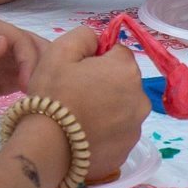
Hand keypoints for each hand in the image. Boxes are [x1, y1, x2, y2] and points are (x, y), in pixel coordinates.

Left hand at [0, 16, 41, 112]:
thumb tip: (2, 43)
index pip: (20, 40)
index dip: (29, 59)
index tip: (26, 84)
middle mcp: (0, 40)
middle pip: (35, 49)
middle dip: (43, 68)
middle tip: (42, 94)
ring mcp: (4, 59)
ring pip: (36, 63)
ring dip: (42, 78)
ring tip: (41, 100)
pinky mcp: (4, 78)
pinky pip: (27, 79)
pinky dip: (35, 88)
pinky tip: (34, 102)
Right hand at [23, 26, 148, 185]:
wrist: (46, 148)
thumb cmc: (53, 95)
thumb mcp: (60, 51)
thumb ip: (84, 36)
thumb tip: (98, 41)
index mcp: (127, 71)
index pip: (118, 53)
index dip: (96, 58)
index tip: (77, 71)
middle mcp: (140, 99)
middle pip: (123, 82)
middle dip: (104, 84)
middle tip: (75, 95)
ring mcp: (136, 128)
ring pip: (122, 109)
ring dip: (106, 109)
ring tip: (78, 118)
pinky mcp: (126, 151)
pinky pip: (117, 134)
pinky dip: (104, 133)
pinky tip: (83, 136)